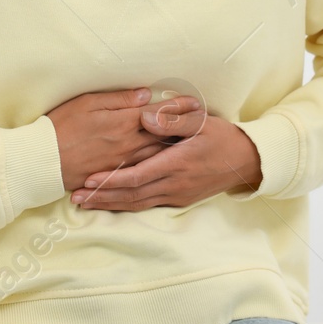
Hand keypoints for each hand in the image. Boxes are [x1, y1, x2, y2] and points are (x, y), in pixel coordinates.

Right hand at [47, 87, 205, 190]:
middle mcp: (129, 145)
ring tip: (195, 141)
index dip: (178, 106)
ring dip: (176, 147)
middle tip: (204, 121)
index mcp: (123, 123)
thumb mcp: (88, 103)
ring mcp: (124, 163)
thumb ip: (119, 99)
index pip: (158, 113)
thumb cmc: (61, 126)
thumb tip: (145, 95)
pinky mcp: (117, 176)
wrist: (42, 161)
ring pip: (158, 155)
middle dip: (184, 128)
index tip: (195, 101)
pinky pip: (144, 172)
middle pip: (163, 135)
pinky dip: (159, 166)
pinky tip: (169, 164)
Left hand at [71, 114, 262, 210]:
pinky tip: (112, 203)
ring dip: (110, 204)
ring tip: (85, 204)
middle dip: (102, 197)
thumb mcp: (202, 122)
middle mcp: (175, 184)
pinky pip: (147, 204)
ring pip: (137, 204)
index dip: (112, 180)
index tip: (89, 179)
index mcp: (177, 163)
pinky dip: (126, 205)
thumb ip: (173, 119)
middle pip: (131, 196)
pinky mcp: (179, 199)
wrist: (247, 162)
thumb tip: (144, 117)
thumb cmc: (223, 138)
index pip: (138, 176)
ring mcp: (177, 195)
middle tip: (75, 198)